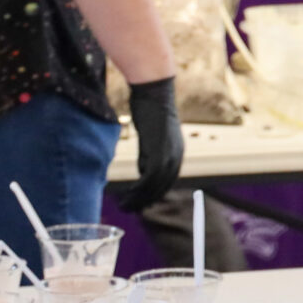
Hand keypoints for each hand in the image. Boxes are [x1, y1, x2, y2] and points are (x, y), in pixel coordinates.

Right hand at [122, 77, 185, 211]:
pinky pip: (149, 178)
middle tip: (130, 210)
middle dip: (146, 201)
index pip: (167, 182)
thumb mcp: (152, 137)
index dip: (154, 195)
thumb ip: (150, 154)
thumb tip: (144, 171)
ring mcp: (169, 155)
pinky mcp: (158, 152)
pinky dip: (139, 189)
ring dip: (140, 199)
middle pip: (162, 188)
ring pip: (155, 186)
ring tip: (125, 206)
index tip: (140, 203)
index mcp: (177, 154)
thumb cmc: (150, 109)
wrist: (154, 92)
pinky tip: (128, 194)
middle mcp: (176, 157)